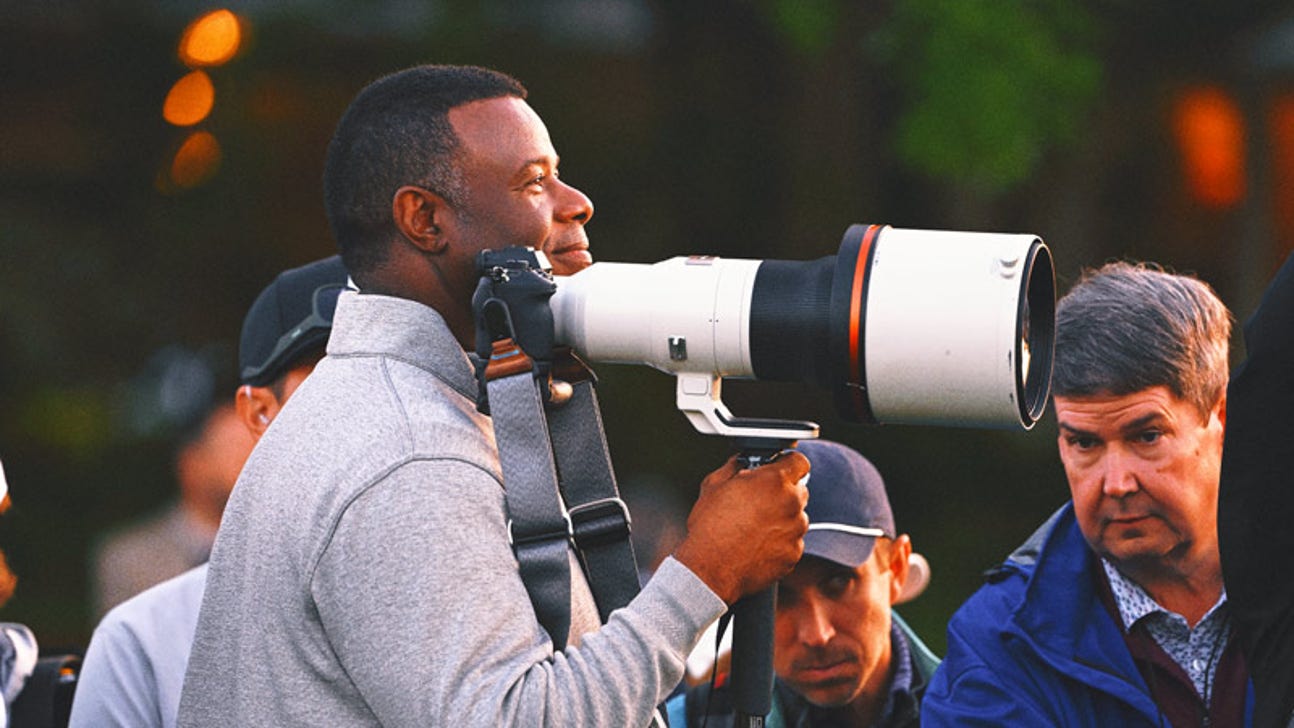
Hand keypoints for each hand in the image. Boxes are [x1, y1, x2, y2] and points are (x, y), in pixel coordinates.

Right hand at [672, 452, 809, 603]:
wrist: (711, 569)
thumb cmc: (710, 528)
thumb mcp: (713, 485)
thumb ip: (733, 466)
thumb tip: (740, 461)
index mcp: (775, 481)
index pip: (799, 462)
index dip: (787, 464)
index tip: (779, 469)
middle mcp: (791, 504)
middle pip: (799, 490)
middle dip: (782, 492)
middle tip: (759, 501)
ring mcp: (796, 531)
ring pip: (796, 517)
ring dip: (782, 518)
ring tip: (754, 527)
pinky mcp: (794, 554)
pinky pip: (792, 542)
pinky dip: (780, 542)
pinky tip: (757, 545)